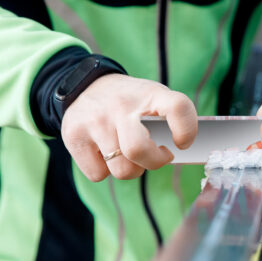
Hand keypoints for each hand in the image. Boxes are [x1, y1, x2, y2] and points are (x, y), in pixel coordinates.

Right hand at [61, 74, 197, 181]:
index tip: (182, 143)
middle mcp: (121, 105)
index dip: (186, 130)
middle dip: (154, 162)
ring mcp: (95, 120)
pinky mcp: (74, 136)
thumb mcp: (155, 99)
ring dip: (131, 169)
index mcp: (151, 94)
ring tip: (128, 153)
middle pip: (139, 150)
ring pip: (122, 170)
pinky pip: (98, 174)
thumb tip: (183, 153)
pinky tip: (105, 152)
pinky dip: (105, 170)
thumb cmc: (131, 103)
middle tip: (158, 155)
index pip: (178, 108)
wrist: (86, 86)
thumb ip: (171, 122)